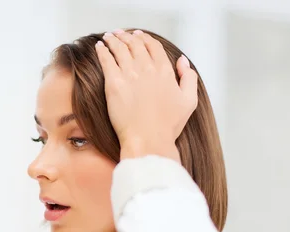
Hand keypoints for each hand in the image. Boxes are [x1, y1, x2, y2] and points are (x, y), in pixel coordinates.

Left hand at [95, 29, 197, 160]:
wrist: (148, 140)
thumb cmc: (167, 126)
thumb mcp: (189, 101)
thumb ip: (189, 78)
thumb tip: (183, 61)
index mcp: (165, 72)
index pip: (153, 46)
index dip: (144, 39)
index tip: (138, 36)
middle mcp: (148, 69)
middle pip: (135, 45)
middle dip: (127, 36)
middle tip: (120, 33)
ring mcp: (130, 75)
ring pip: (120, 49)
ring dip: (114, 39)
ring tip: (108, 36)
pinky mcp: (114, 84)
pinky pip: (107, 60)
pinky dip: (103, 50)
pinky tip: (100, 46)